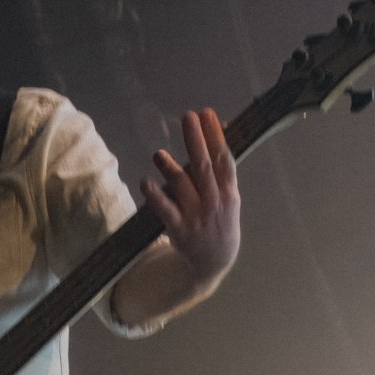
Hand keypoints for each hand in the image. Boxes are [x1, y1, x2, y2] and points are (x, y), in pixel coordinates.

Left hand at [140, 109, 239, 285]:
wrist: (214, 260)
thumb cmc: (219, 219)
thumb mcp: (228, 195)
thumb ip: (221, 168)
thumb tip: (217, 130)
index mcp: (229, 192)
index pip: (224, 159)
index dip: (216, 136)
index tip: (207, 114)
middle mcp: (214, 202)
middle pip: (204, 168)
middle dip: (196, 141)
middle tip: (188, 117)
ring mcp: (196, 216)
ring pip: (183, 188)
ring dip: (170, 169)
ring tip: (158, 154)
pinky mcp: (179, 229)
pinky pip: (165, 211)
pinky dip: (155, 197)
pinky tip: (145, 182)